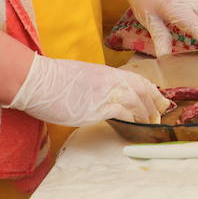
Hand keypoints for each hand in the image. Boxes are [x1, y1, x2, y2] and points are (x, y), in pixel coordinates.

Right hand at [6, 53, 168, 125]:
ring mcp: (104, 93)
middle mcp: (110, 80)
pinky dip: (132, 120)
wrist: (37, 80)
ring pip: (136, 102)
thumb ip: (97, 84)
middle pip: (142, 91)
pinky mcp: (97, 107)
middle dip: (154, 104)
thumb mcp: (82, 76)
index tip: (160, 100)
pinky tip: (133, 126)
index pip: (137, 80)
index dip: (152, 91)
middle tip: (159, 115)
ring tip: (149, 124)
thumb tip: (103, 95)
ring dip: (146, 114)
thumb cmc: (53, 80)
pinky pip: (123, 113)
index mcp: (106, 72)